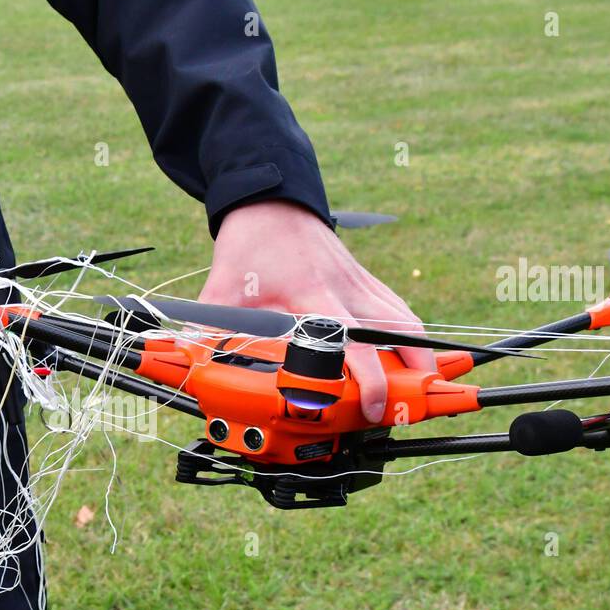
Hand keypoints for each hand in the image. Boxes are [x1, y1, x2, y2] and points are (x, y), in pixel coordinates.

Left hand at [200, 200, 434, 422]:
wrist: (270, 202)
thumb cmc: (248, 248)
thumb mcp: (221, 289)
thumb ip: (204, 328)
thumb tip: (184, 359)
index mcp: (311, 297)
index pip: (348, 342)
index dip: (365, 375)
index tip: (369, 403)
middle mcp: (344, 291)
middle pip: (392, 333)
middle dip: (409, 370)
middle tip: (409, 407)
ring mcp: (358, 284)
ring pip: (404, 320)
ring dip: (420, 352)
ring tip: (425, 385)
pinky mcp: (365, 280)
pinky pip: (397, 308)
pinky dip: (410, 332)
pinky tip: (415, 353)